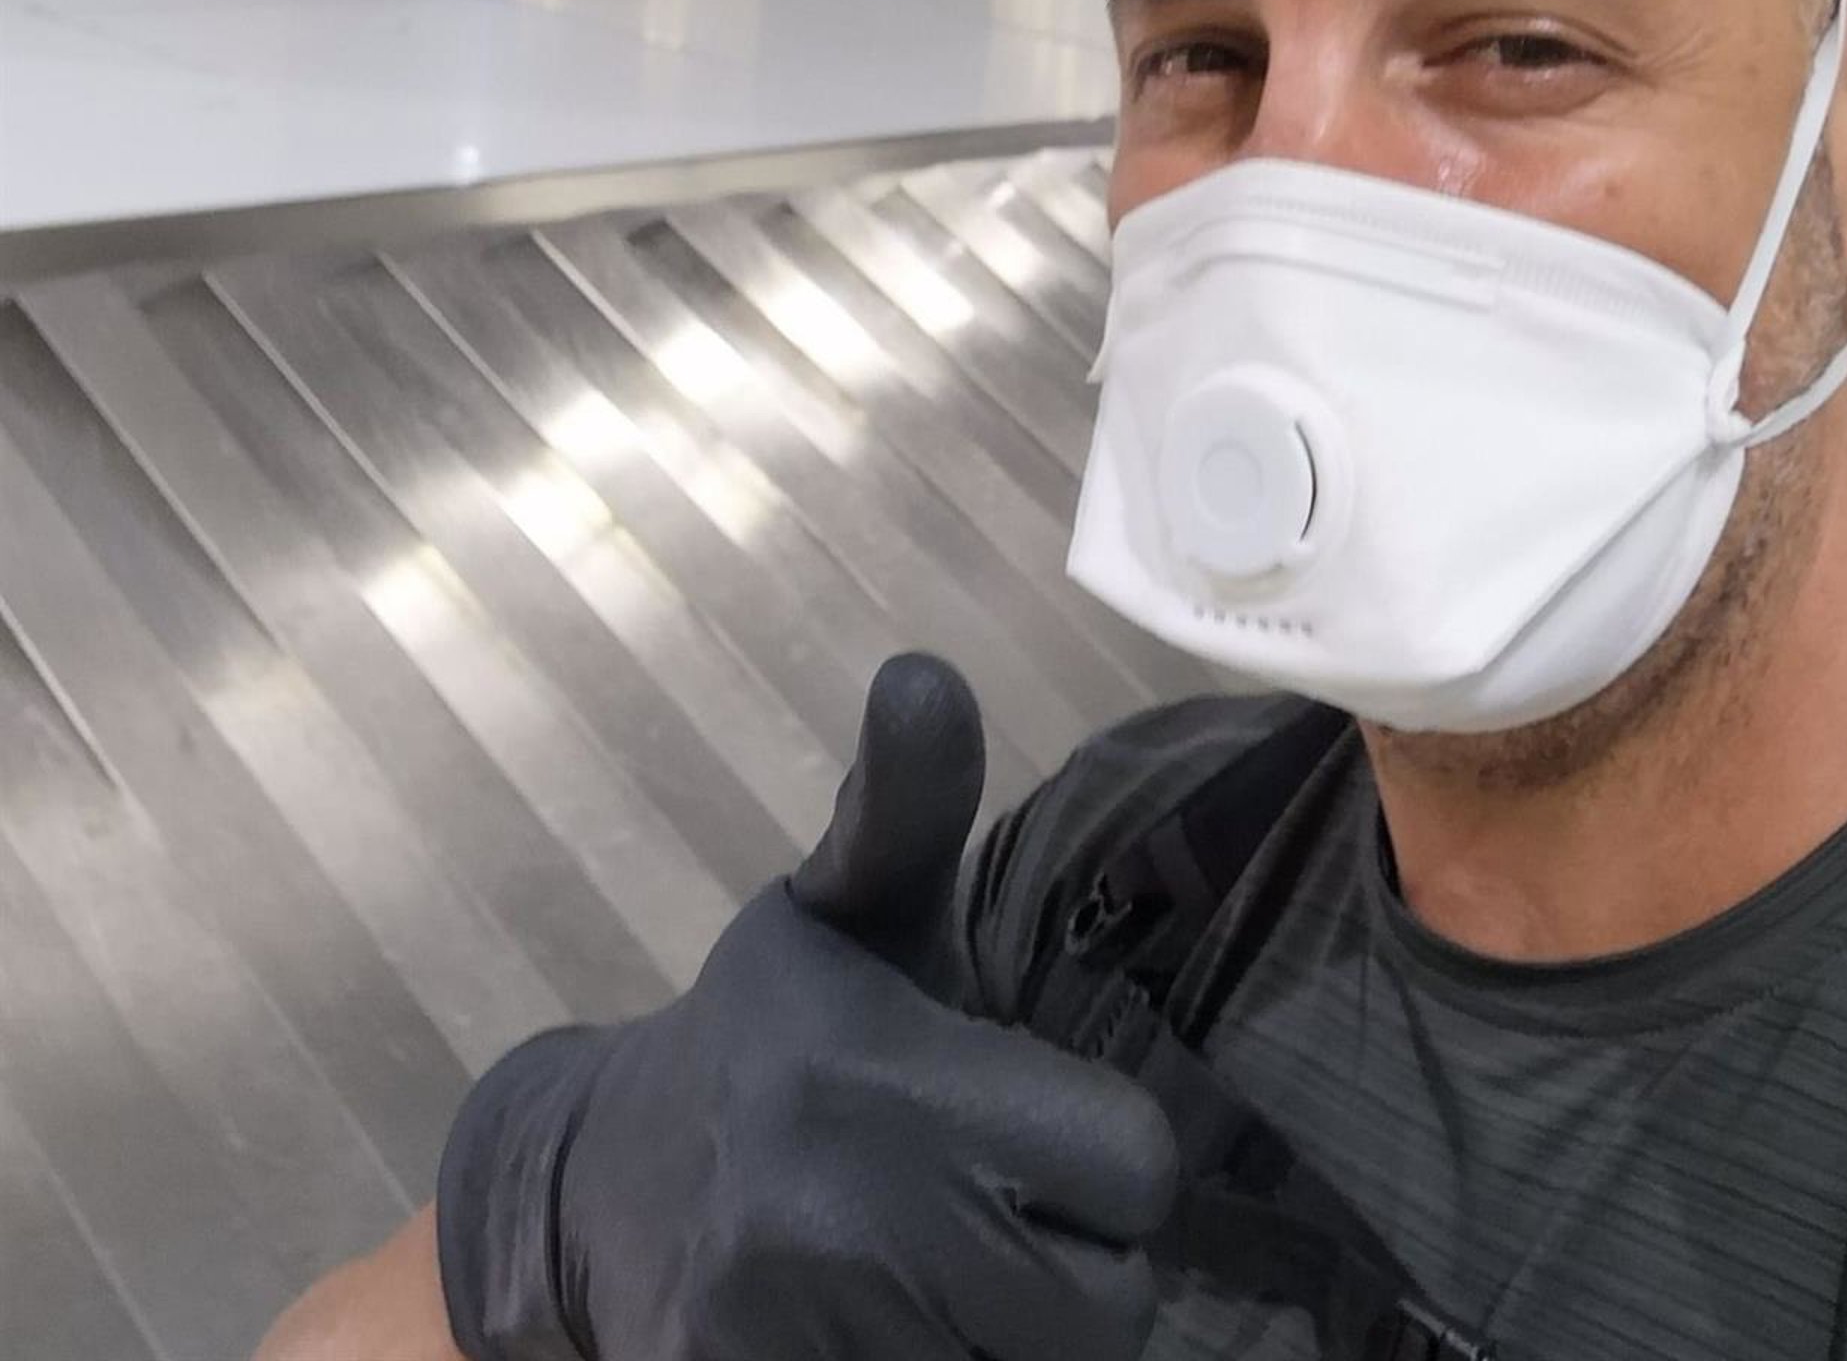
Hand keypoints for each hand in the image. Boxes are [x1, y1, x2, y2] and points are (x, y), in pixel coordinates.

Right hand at [436, 654, 1176, 1360]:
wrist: (593, 1196)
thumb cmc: (768, 1037)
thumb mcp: (840, 912)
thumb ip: (905, 806)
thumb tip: (926, 669)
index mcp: (880, 1073)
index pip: (1138, 1170)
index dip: (1101, 1157)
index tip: (1022, 1127)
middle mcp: (843, 1219)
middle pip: (1106, 1307)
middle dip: (1064, 1266)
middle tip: (981, 1213)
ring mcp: (800, 1342)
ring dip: (1005, 1340)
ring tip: (931, 1277)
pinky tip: (889, 1333)